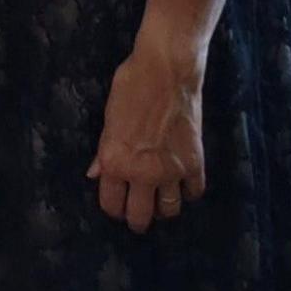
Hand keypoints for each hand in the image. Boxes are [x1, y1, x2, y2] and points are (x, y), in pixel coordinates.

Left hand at [90, 40, 209, 230]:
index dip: (113, 209)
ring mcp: (171, 170)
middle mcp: (142, 173)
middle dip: (137, 220)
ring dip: (163, 209)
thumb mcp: (109, 119)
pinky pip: (194, 192)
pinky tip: (183, 185)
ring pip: (169, 210)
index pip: (111, 204)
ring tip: (160, 202)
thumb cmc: (131, 86)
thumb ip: (104, 151)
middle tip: (139, 215)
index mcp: (115, 162)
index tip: (117, 206)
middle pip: (140, 216)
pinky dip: (188, 192)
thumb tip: (95, 174)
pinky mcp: (194, 162)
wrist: (167, 70)